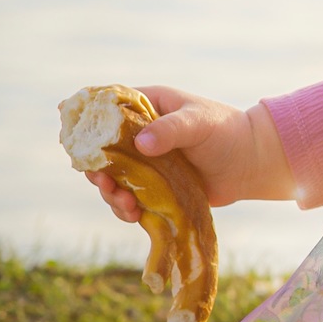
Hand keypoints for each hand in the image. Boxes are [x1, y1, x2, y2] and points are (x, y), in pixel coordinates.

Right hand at [86, 85, 295, 223]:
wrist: (251, 162)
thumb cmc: (226, 131)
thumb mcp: (200, 122)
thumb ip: (172, 129)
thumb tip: (142, 143)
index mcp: (148, 107)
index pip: (108, 109)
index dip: (86, 122)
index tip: (70, 138)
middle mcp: (141, 135)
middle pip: (102, 151)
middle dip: (97, 169)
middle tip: (103, 182)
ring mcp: (146, 164)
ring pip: (113, 179)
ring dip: (110, 193)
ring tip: (124, 202)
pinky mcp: (155, 189)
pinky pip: (131, 199)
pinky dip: (126, 208)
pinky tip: (134, 213)